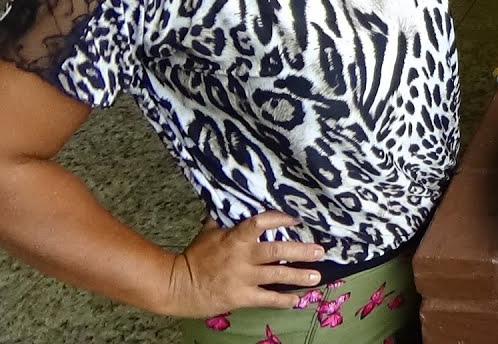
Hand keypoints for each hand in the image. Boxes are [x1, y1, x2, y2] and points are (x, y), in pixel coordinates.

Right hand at [161, 211, 325, 316]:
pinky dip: (283, 299)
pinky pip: (266, 298)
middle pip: (276, 250)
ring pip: (276, 275)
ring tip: (316, 276)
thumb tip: (232, 196)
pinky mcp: (240, 297)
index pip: (260, 222)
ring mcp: (242, 278)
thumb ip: (224, 217)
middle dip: (301, 251)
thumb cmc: (195, 256)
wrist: (177, 286)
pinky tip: (297, 300)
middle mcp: (242, 256)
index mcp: (234, 237)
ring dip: (298, 275)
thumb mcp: (209, 232)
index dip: (280, 219)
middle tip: (320, 251)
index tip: (297, 219)